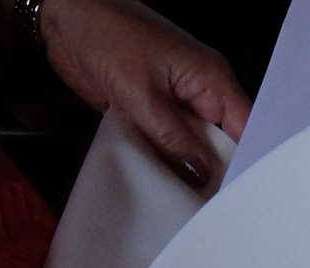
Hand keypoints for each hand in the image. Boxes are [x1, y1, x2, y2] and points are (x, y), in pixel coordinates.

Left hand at [39, 0, 251, 187]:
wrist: (61, 14)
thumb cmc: (106, 36)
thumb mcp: (142, 93)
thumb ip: (174, 138)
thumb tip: (203, 176)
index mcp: (212, 79)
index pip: (246, 128)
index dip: (247, 162)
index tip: (240, 196)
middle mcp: (200, 93)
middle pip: (222, 142)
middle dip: (217, 172)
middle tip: (213, 208)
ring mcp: (175, 103)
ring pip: (193, 146)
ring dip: (187, 169)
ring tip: (191, 203)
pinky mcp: (152, 112)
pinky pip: (167, 143)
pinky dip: (164, 160)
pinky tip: (164, 183)